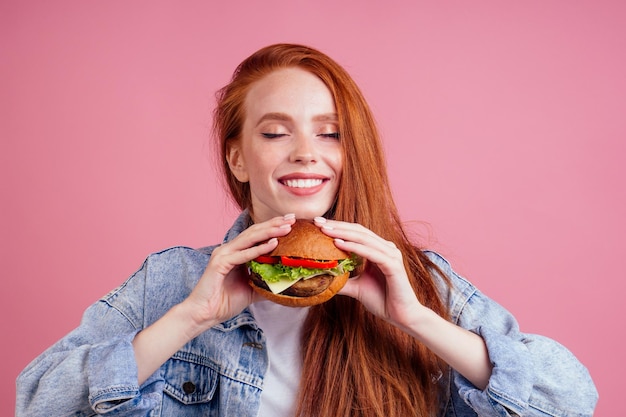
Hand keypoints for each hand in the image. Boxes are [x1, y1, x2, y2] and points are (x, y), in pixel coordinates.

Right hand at [182, 214, 294, 335]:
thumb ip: (267, 282)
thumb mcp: (252, 290)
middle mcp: (228, 249)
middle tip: (293, 218)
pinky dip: (259, 249)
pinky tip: (273, 243)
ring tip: (287, 227)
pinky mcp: (220, 263)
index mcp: (235, 252)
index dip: (273, 227)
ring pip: (250, 239)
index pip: (257, 235)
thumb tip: (287, 283)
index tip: (292, 222)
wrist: (204, 315)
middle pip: (255, 232)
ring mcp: (223, 254)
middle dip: (274, 224)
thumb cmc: (225, 302)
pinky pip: (243, 255)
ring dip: (269, 232)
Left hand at [313, 217, 426, 331]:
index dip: (338, 226)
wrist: (401, 316)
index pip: (356, 232)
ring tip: (325, 230)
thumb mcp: (356, 288)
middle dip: (337, 225)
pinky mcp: (393, 265)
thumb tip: (322, 279)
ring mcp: (391, 255)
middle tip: (317, 221)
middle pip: (358, 231)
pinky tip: (338, 243)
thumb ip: (342, 281)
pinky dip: (354, 247)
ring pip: (363, 238)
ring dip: (342, 233)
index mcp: (378, 250)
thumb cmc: (382, 300)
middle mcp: (386, 248)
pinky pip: (370, 252)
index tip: (317, 224)